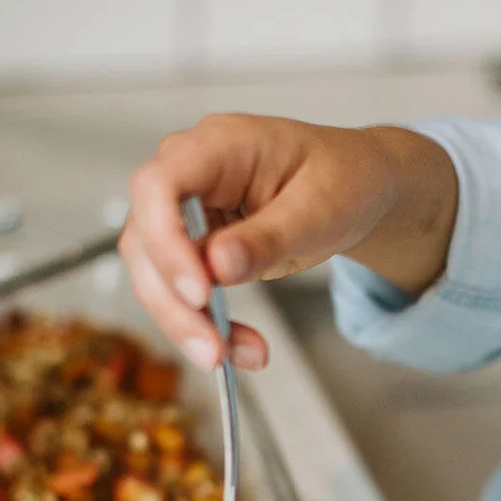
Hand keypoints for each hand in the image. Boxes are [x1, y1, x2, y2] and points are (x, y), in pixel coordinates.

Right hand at [120, 114, 457, 370]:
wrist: (356, 187)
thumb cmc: (343, 177)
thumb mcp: (322, 207)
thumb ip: (269, 236)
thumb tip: (218, 266)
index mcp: (218, 145)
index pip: (158, 184)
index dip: (165, 240)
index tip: (200, 291)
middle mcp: (189, 176)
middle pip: (145, 239)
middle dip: (174, 302)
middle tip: (213, 349)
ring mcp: (185, 213)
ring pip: (153, 275)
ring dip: (187, 324)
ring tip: (238, 355)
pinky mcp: (192, 248)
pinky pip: (180, 293)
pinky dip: (206, 326)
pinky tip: (242, 348)